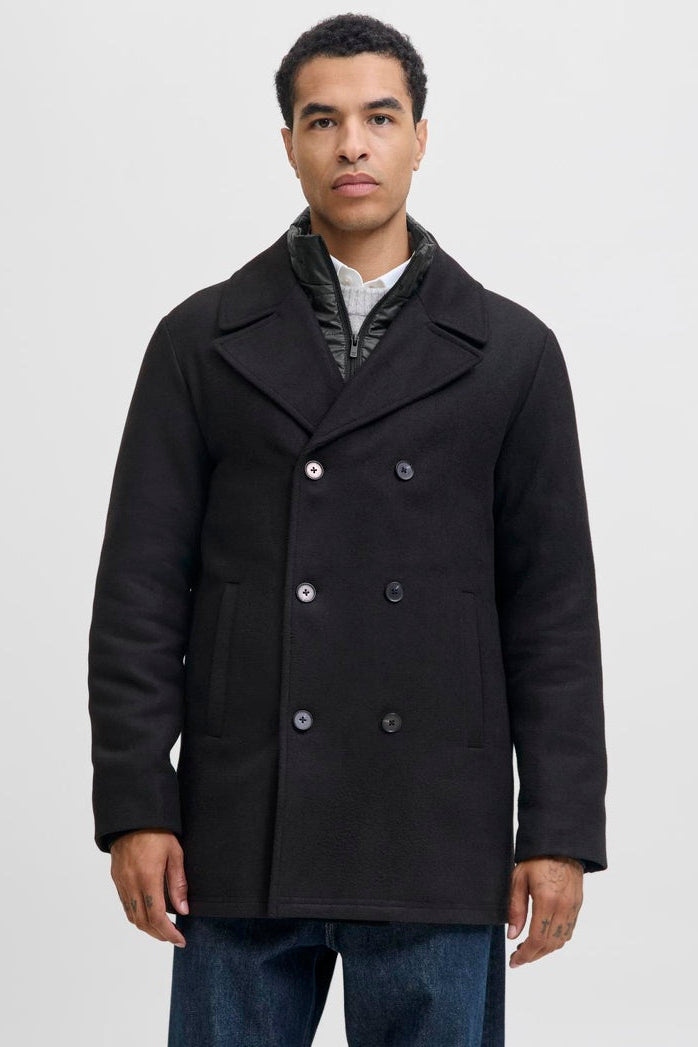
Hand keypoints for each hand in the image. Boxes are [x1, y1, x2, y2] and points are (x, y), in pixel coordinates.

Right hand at [110, 830, 188, 946]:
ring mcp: (121, 882)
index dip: (169, 933)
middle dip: (159, 934)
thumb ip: (178, 883)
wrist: (133, 816)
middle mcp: (131, 883)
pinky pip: (125, 905)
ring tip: (163, 929)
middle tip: (174, 937)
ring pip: (131, 916)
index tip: (180, 940)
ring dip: (147, 927)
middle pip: (142, 922)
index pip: (157, 917)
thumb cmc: (158, 831)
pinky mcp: (116, 878)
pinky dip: (137, 915)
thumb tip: (184, 910)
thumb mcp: (175, 853)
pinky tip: (148, 913)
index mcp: (147, 877)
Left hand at [507, 855, 582, 967]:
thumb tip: (513, 936)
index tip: (514, 961)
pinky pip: (569, 931)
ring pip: (561, 940)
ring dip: (545, 950)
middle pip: (550, 944)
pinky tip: (544, 938)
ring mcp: (573, 907)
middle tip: (518, 958)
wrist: (561, 843)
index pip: (537, 939)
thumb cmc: (536, 858)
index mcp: (547, 900)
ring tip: (529, 949)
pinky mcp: (578, 905)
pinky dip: (556, 940)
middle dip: (533, 955)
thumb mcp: (518, 879)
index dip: (525, 955)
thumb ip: (516, 908)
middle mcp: (564, 907)